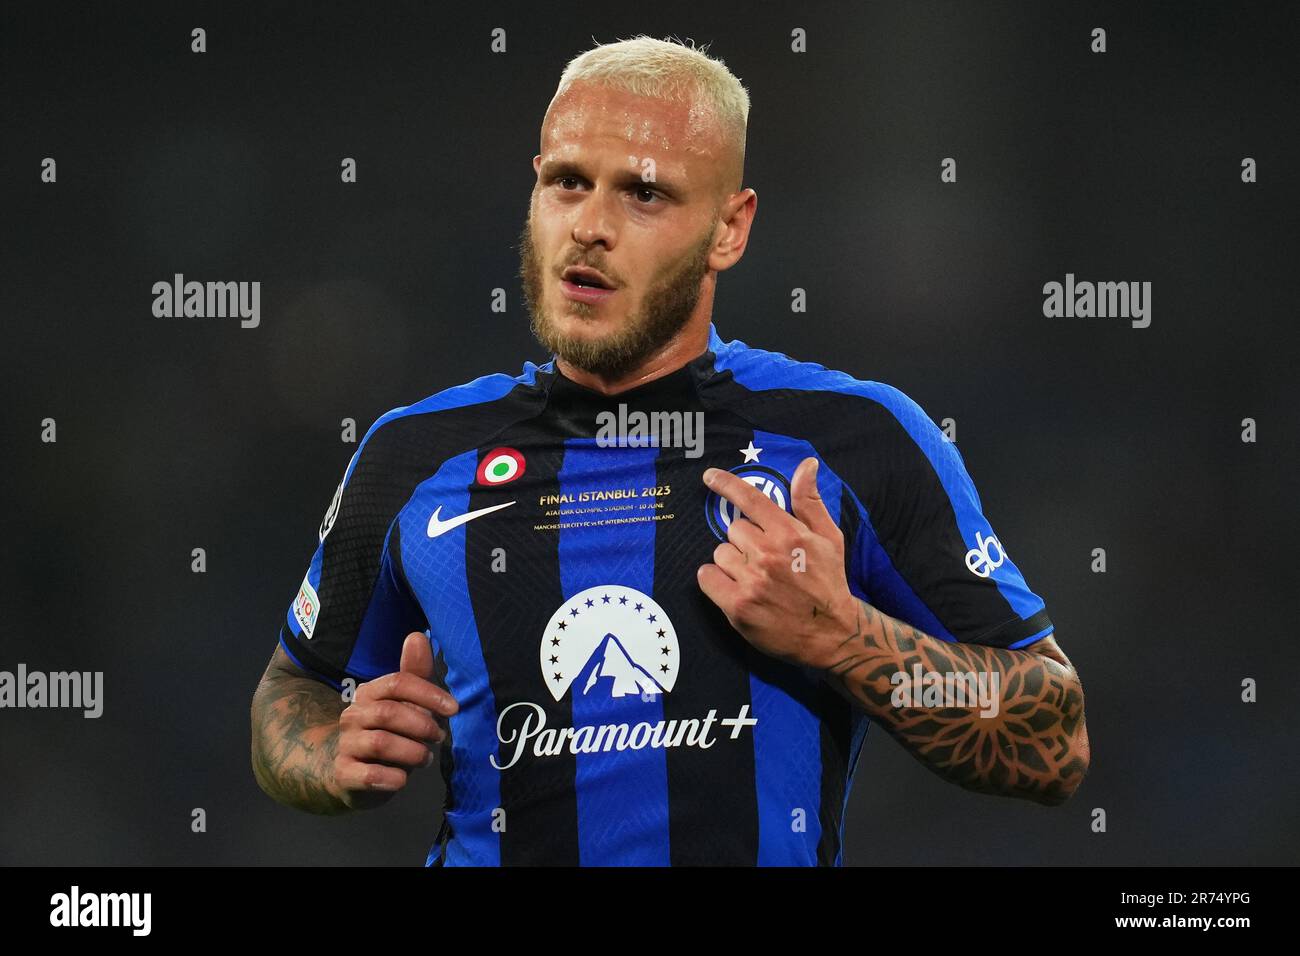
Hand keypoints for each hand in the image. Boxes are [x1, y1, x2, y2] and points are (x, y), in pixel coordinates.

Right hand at [330, 631, 458, 809]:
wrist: (349, 773)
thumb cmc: (387, 733)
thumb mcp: (404, 704)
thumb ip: (415, 674)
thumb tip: (418, 636)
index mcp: (369, 693)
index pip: (397, 683)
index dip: (428, 694)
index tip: (454, 708)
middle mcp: (352, 715)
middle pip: (389, 713)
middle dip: (422, 725)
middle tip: (439, 737)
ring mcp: (345, 744)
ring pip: (381, 743)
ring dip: (412, 752)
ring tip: (425, 758)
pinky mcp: (343, 774)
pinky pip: (368, 775)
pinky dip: (393, 778)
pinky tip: (403, 779)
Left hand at [696, 457, 857, 669]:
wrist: (831, 632)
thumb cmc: (828, 582)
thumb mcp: (829, 538)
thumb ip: (810, 502)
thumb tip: (806, 464)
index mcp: (789, 533)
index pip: (750, 499)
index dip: (726, 484)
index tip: (709, 476)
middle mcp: (768, 553)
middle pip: (733, 530)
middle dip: (745, 542)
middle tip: (765, 561)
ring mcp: (751, 580)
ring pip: (719, 553)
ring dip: (731, 563)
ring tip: (755, 579)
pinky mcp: (737, 605)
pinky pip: (706, 577)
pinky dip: (715, 581)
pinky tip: (734, 589)